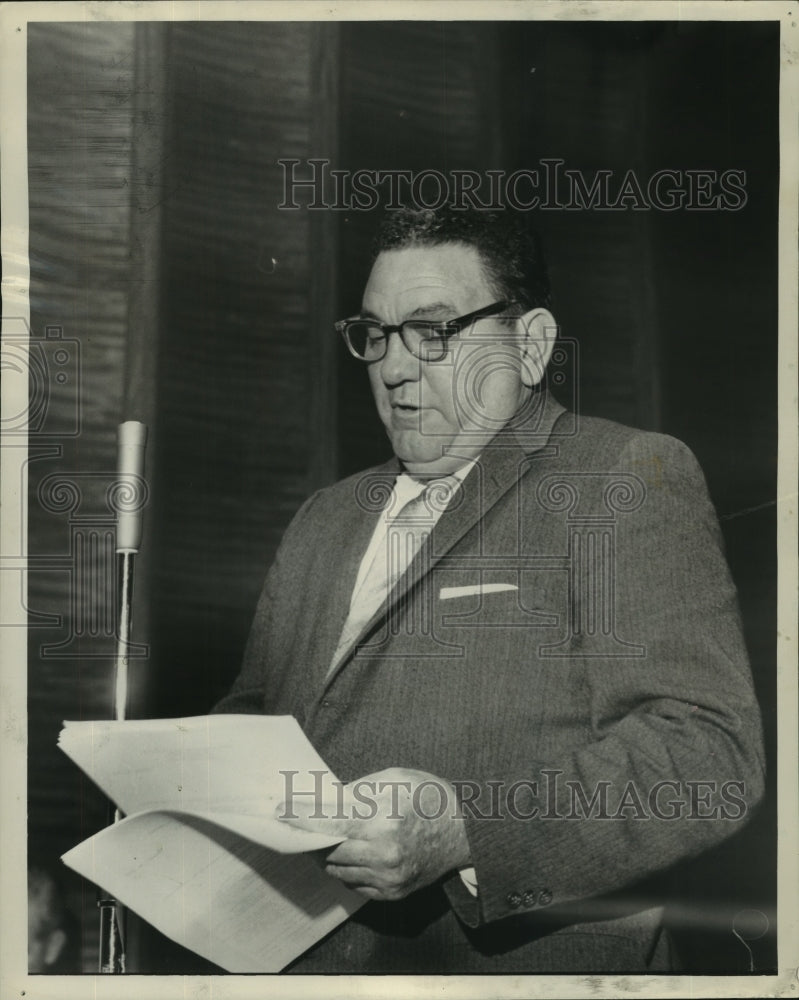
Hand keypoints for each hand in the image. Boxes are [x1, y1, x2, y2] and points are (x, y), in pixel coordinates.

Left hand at [276, 767, 470, 900]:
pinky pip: (353, 883)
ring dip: (324, 853)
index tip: (280, 813)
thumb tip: (322, 801)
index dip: (300, 818)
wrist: (465, 832)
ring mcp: (388, 878)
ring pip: (337, 869)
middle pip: (328, 849)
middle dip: (309, 836)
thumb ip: (356, 791)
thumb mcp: (394, 779)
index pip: (328, 823)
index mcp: (384, 820)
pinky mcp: (391, 893)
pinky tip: (344, 852)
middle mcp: (385, 854)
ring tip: (321, 837)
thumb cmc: (428, 797)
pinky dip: (343, 868)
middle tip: (296, 824)